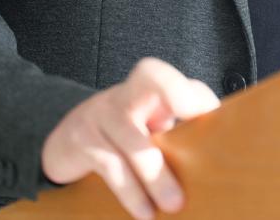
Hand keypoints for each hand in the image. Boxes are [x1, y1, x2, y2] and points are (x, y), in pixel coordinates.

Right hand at [41, 58, 219, 218]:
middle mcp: (125, 94)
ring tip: (174, 204)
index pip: (180, 80)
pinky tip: (144, 212)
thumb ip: (177, 133)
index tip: (213, 117)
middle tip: (198, 125)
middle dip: (175, 91)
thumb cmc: (120, 136)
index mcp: (148, 89)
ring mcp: (101, 113)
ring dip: (155, 175)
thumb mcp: (148, 128)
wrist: (64, 142)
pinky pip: (110, 165)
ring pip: (133, 137)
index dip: (197, 94)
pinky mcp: (81, 140)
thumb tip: (215, 161)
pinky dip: (130, 192)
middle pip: (151, 74)